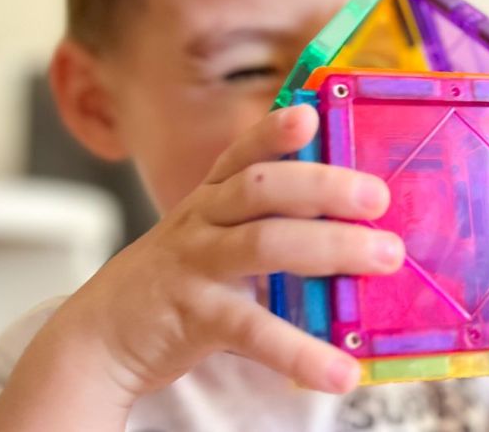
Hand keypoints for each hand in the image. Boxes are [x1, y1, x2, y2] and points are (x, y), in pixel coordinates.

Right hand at [42, 105, 403, 397]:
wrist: (102, 333)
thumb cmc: (180, 278)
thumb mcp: (214, 236)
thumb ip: (269, 224)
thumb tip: (356, 229)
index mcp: (212, 197)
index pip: (243, 154)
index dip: (274, 132)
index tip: (311, 115)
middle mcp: (202, 220)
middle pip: (262, 188)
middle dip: (324, 186)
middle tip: (378, 197)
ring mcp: (196, 265)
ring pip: (264, 244)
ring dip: (331, 248)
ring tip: (386, 257)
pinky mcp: (195, 316)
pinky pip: (255, 330)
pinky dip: (301, 351)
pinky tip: (341, 372)